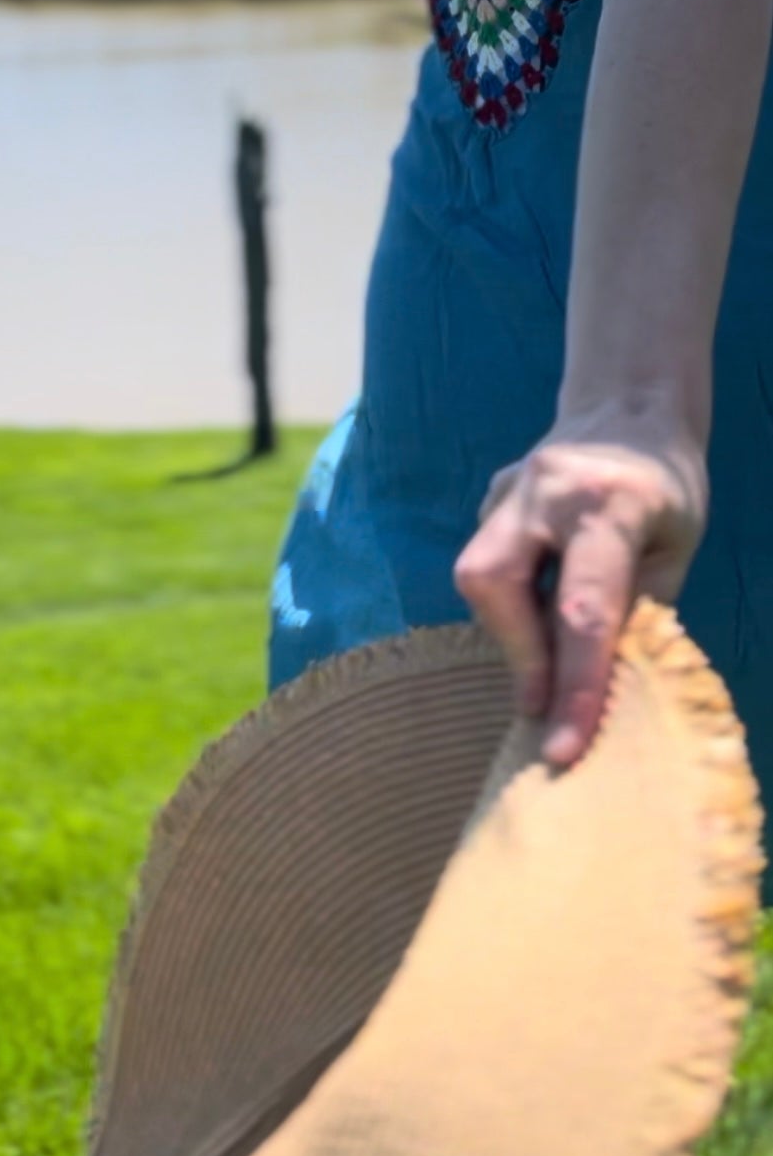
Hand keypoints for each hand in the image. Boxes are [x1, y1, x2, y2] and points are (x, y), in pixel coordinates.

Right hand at [454, 420, 706, 767]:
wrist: (628, 407)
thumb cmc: (666, 487)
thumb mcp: (676, 549)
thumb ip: (639, 612)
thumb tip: (602, 689)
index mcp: (609, 506)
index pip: (584, 609)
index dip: (574, 685)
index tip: (562, 749)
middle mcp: (544, 491)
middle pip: (495, 583)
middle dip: (517, 652)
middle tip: (544, 702)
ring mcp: (506, 490)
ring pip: (479, 577)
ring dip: (511, 630)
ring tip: (547, 653)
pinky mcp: (488, 498)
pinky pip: (487, 565)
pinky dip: (509, 604)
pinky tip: (536, 612)